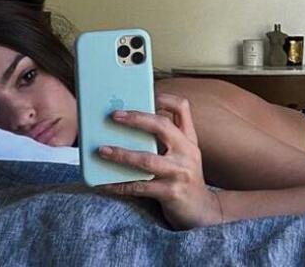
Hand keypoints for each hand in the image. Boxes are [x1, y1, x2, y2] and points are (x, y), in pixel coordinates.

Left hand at [96, 92, 222, 229]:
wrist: (202, 211)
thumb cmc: (185, 178)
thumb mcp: (182, 154)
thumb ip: (165, 140)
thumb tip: (129, 126)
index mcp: (189, 138)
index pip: (182, 107)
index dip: (164, 97)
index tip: (146, 93)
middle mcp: (187, 151)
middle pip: (162, 126)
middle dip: (136, 119)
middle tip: (114, 116)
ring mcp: (180, 172)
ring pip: (147, 159)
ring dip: (121, 154)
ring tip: (102, 150)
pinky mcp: (171, 193)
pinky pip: (140, 187)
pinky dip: (120, 184)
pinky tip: (105, 183)